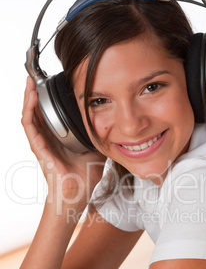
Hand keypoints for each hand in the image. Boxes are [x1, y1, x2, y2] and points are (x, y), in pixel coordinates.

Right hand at [21, 77, 106, 210]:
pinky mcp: (39, 149)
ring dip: (29, 97)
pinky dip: (29, 110)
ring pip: (30, 114)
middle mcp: (49, 139)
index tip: (56, 81)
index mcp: (60, 138)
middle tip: (40, 74)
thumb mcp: (97, 149)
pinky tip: (31, 97)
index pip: (52, 113)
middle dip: (38, 92)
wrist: (79, 194)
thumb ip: (99, 136)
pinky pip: (30, 126)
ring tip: (31, 80)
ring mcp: (42, 143)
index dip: (51, 97)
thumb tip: (113, 123)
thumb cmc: (85, 177)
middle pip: (38, 110)